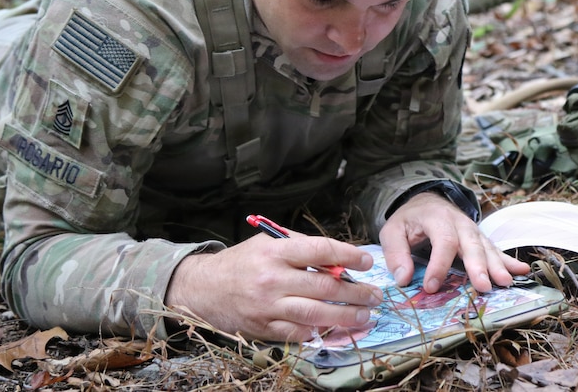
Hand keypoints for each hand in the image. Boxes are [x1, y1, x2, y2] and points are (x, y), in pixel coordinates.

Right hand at [165, 233, 382, 341]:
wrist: (203, 288)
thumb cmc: (242, 262)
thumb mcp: (267, 244)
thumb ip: (301, 249)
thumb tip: (338, 260)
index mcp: (275, 252)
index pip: (320, 250)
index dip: (348, 255)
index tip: (366, 262)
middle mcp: (272, 279)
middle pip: (324, 286)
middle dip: (356, 293)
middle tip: (375, 296)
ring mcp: (268, 306)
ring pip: (316, 314)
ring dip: (346, 317)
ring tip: (365, 316)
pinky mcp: (264, 329)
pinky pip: (299, 334)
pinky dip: (321, 332)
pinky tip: (337, 329)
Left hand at [379, 192, 530, 293]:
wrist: (425, 201)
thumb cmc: (409, 220)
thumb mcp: (392, 231)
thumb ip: (396, 253)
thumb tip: (403, 279)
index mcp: (437, 218)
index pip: (443, 242)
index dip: (438, 265)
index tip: (431, 286)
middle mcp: (459, 222)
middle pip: (471, 244)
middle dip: (478, 266)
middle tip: (483, 286)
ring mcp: (472, 230)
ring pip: (486, 247)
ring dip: (497, 265)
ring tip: (505, 282)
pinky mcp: (479, 238)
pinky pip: (495, 249)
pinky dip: (508, 260)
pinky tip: (521, 270)